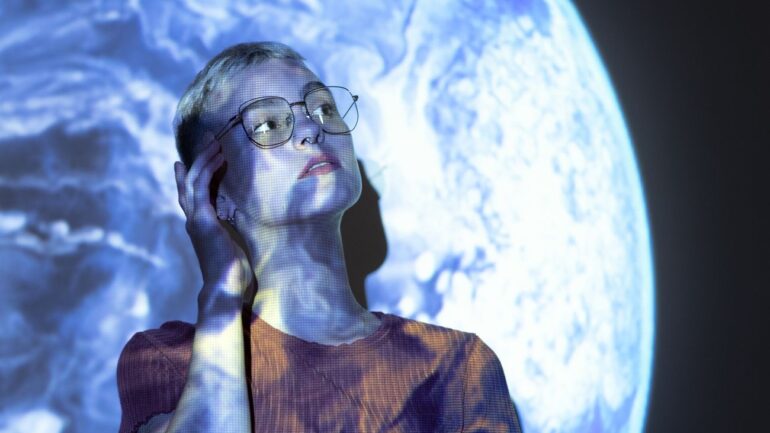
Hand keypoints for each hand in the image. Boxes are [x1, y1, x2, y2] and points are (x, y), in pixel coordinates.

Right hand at [174, 132, 251, 302]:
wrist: (225, 287)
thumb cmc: (233, 272)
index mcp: (201, 225)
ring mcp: (196, 219)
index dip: (191, 175)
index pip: (193, 194)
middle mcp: (194, 220)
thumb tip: (240, 222)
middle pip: (189, 183)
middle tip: (207, 140)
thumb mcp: (233, 244)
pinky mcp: (202, 220)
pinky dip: (209, 171)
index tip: (188, 160)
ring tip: (216, 144)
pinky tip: (219, 159)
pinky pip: (202, 188)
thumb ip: (231, 230)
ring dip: (204, 160)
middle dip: (197, 160)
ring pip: (193, 181)